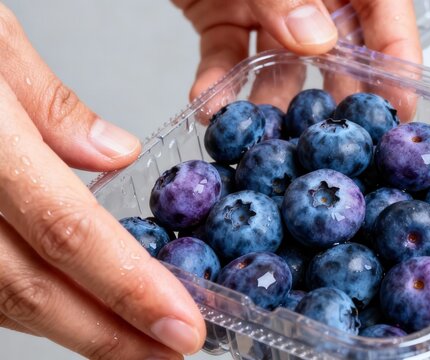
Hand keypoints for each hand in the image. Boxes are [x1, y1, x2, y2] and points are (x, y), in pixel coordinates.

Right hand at [0, 4, 204, 358]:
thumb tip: (114, 155)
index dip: (128, 288)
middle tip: (170, 352)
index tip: (181, 326)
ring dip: (75, 328)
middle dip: (110, 333)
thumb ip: (49, 106)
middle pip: (32, 288)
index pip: (67, 231)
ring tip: (134, 340)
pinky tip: (74, 309)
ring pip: (2, 299)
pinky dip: (31, 303)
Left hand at [173, 0, 420, 120]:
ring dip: (271, 99)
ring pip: (282, 62)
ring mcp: (268, 2)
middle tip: (335, 135)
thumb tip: (316, 38)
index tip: (400, 108)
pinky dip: (218, 80)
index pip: (386, 12)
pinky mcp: (224, 13)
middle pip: (339, 47)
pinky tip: (211, 104)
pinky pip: (227, 54)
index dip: (398, 60)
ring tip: (265, 133)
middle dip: (335, 95)